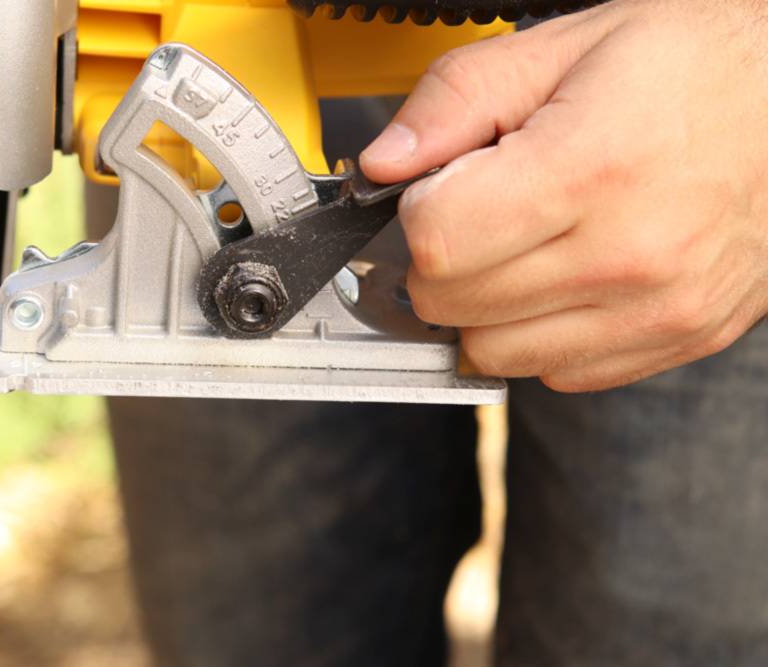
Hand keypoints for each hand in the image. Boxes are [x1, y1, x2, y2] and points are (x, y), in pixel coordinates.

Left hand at [359, 0, 767, 391]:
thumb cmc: (693, 65)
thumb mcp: (566, 46)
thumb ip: (456, 99)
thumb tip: (382, 164)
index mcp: (589, 168)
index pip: (437, 242)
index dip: (417, 213)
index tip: (440, 189)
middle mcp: (627, 255)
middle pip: (453, 305)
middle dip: (441, 260)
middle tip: (481, 211)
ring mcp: (656, 309)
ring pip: (493, 353)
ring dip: (484, 305)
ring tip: (526, 242)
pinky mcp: (676, 338)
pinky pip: (555, 371)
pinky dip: (539, 331)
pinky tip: (569, 273)